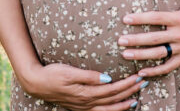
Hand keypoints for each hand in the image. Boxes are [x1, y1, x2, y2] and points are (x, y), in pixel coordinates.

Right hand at [20, 62, 145, 109]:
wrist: (36, 84)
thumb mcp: (69, 72)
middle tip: (143, 83)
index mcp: (86, 93)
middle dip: (130, 91)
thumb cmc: (52, 74)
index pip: (112, 89)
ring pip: (108, 108)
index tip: (138, 76)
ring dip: (123, 103)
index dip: (127, 84)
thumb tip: (107, 78)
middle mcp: (87, 103)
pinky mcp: (80, 107)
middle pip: (113, 99)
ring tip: (136, 98)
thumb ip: (88, 76)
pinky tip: (118, 107)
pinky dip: (112, 110)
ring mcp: (83, 107)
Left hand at [118, 0, 179, 76]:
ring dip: (141, 55)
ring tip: (125, 55)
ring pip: (158, 54)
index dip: (140, 19)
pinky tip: (141, 72)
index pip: (156, 18)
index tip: (125, 19)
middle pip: (154, 38)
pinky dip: (155, 71)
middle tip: (120, 41)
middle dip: (135, 40)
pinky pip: (168, 67)